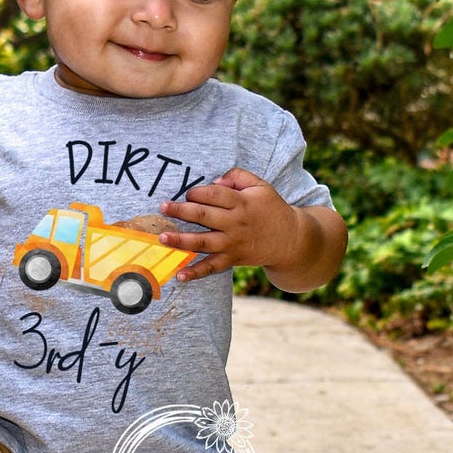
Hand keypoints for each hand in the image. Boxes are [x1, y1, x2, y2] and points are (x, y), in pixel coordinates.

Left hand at [157, 167, 299, 281]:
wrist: (290, 239)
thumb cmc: (271, 209)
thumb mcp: (260, 186)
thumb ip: (237, 177)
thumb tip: (215, 181)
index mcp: (241, 202)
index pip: (214, 195)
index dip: (198, 192)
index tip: (188, 193)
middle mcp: (235, 223)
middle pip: (204, 215)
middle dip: (181, 211)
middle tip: (163, 207)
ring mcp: (232, 243)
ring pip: (203, 242)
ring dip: (181, 241)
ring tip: (162, 238)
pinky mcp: (232, 259)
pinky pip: (212, 267)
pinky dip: (196, 272)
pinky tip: (180, 275)